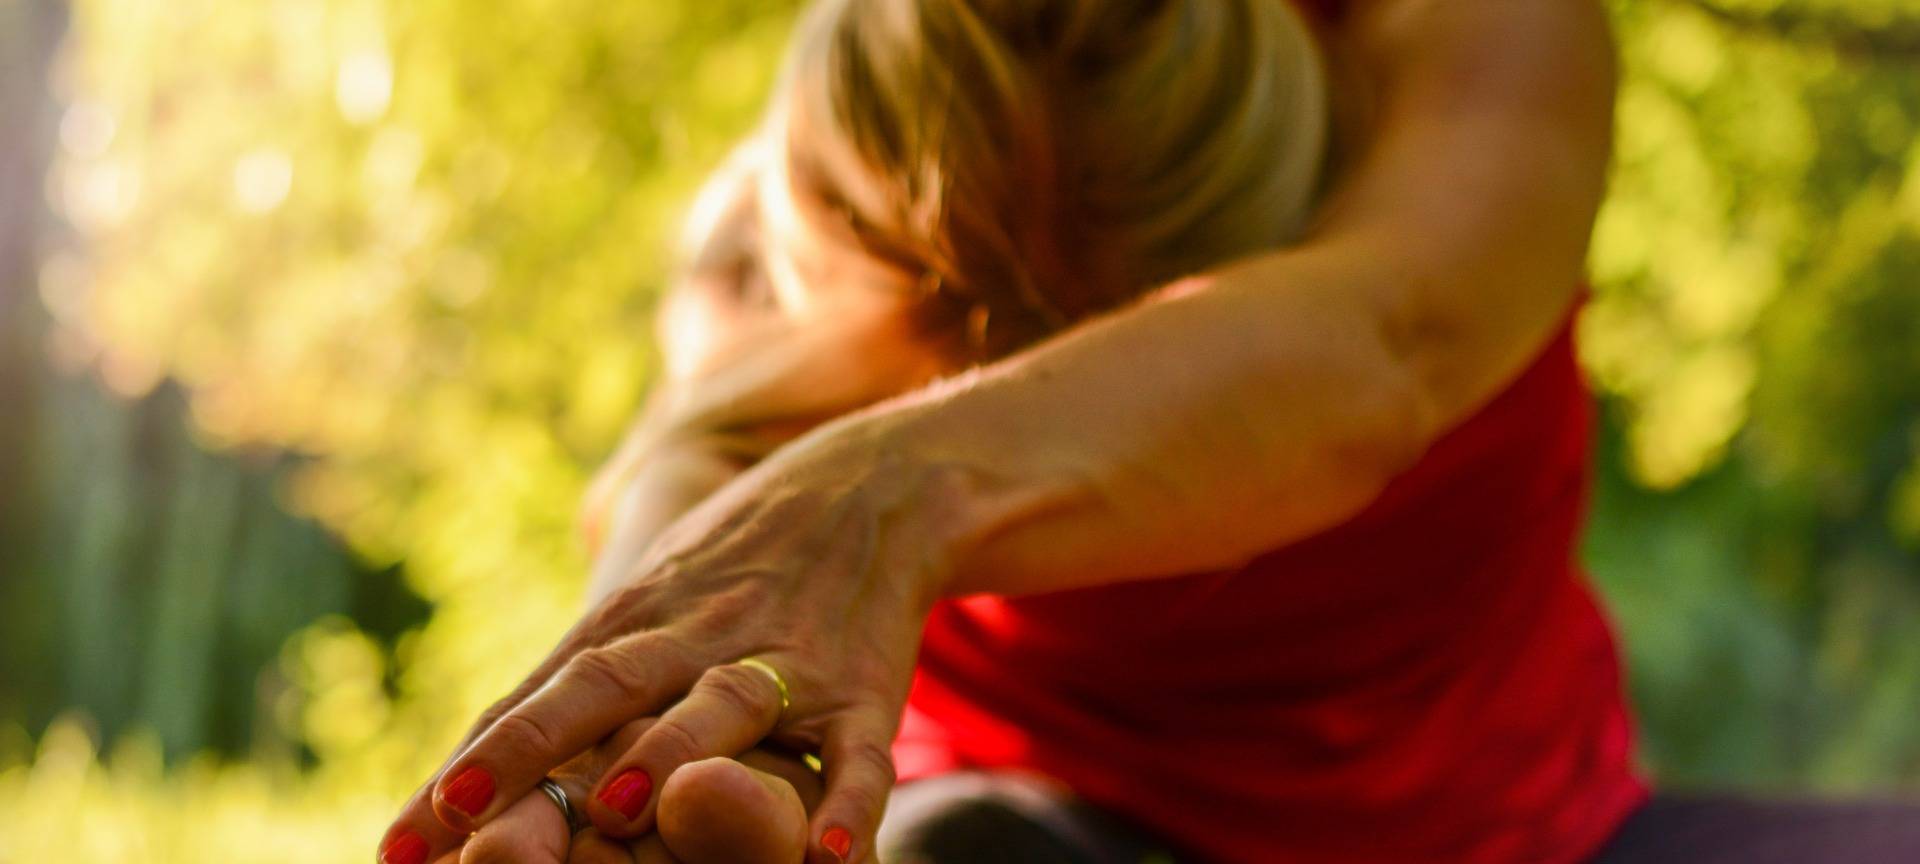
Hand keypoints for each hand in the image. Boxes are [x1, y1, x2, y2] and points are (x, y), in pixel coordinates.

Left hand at [381, 415, 968, 863]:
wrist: (872, 487)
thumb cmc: (731, 570)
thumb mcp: (644, 605)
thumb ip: (563, 691)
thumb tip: (450, 791)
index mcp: (632, 623)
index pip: (534, 696)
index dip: (468, 766)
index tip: (397, 841)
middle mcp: (694, 636)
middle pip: (602, 687)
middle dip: (529, 749)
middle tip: (459, 815)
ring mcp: (781, 660)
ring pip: (721, 705)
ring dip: (667, 755)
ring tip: (613, 812)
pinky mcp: (861, 689)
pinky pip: (857, 753)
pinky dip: (846, 803)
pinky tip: (824, 857)